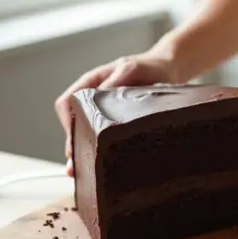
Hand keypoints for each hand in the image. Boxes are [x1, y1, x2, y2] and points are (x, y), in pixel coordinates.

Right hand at [54, 53, 176, 175]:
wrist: (170, 69)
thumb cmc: (149, 66)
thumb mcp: (131, 70)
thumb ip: (115, 82)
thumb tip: (97, 98)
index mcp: (91, 83)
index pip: (67, 103)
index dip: (67, 123)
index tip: (74, 141)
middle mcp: (94, 100)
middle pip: (74, 123)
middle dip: (74, 146)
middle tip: (75, 167)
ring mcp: (105, 112)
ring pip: (87, 133)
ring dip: (85, 152)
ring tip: (86, 173)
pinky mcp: (118, 123)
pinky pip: (105, 138)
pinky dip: (102, 152)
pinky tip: (104, 166)